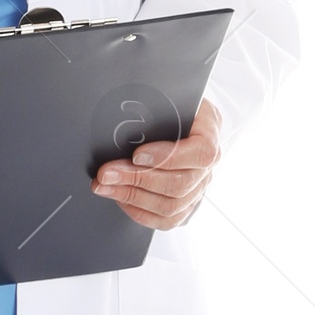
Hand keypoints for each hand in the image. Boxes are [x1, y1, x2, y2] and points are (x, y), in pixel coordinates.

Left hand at [93, 98, 221, 230]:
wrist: (179, 120)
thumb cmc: (172, 105)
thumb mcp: (170, 93)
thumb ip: (158, 102)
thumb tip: (128, 108)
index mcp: (210, 133)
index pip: (199, 153)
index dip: (167, 157)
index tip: (136, 154)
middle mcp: (208, 166)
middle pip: (179, 184)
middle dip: (137, 179)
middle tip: (106, 172)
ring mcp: (198, 189)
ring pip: (170, 206)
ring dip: (131, 196)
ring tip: (104, 185)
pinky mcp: (186, 206)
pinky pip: (166, 220)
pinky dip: (139, 211)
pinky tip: (119, 197)